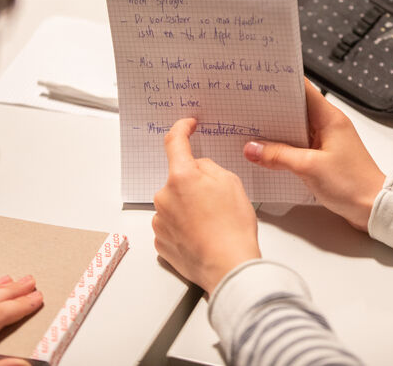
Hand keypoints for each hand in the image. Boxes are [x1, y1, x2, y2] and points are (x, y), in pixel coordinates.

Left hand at [153, 118, 260, 294]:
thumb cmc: (233, 228)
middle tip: (217, 200)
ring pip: (175, 203)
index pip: (174, 142)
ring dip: (189, 207)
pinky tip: (202, 235)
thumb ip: (210, 168)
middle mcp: (164, 197)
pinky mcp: (160, 241)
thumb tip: (200, 169)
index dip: (181, 129)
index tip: (187, 126)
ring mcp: (159, 221)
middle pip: (178, 179)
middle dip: (194, 183)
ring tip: (212, 223)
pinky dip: (185, 227)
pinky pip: (172, 225)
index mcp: (181, 177)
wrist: (228, 267)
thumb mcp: (231, 183)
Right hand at [244, 81, 384, 230]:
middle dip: (272, 110)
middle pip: (296, 109)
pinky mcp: (324, 157)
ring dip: (277, 132)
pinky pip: (299, 146)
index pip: (303, 89)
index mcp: (330, 118)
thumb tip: (253, 148)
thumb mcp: (309, 168)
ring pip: (296, 129)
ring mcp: (327, 141)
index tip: (260, 81)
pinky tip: (269, 155)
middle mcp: (329, 125)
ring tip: (253, 133)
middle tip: (249, 109)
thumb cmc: (354, 184)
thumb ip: (278, 156)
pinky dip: (284, 148)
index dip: (281, 83)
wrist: (374, 207)